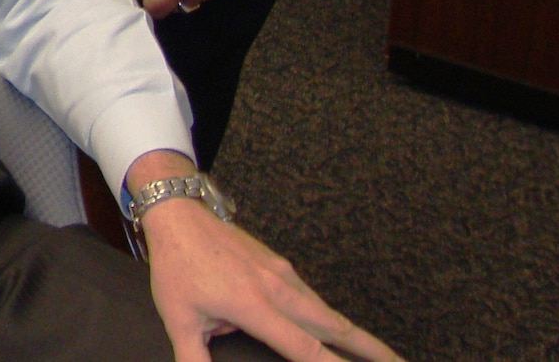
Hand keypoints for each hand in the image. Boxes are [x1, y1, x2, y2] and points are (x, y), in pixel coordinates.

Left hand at [141, 191, 401, 361]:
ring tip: (381, 355)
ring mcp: (282, 273)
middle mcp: (277, 288)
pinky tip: (338, 329)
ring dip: (356, 334)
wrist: (178, 212)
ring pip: (327, 310)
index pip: (306, 348)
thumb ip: (194, 357)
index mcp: (255, 305)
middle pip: (337, 327)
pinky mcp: (279, 264)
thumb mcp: (178, 318)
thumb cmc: (176, 264)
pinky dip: (333, 316)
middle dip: (372, 350)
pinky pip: (313, 297)